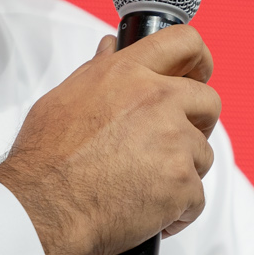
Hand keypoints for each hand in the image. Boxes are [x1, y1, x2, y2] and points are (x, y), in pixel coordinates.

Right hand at [0, 25, 220, 254]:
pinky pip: (197, 197)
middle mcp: (157, 100)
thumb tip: (110, 48)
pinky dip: (178, 210)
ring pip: (202, 154)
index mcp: (128, 74)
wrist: (45, 207)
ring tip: (143, 185)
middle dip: (196, 123)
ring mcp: (174, 142)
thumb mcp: (64, 98)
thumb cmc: (46, 157)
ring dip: (181, 171)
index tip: (198, 74)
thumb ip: (97, 70)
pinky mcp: (182, 183)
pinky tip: (148, 212)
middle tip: (170, 143)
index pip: (184, 43)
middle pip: (208, 101)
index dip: (198, 60)